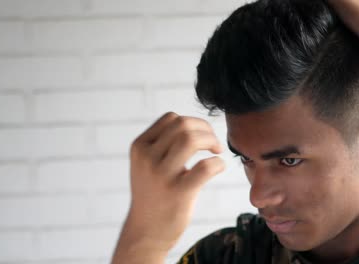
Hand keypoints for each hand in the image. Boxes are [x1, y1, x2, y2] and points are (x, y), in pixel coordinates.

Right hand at [128, 112, 224, 252]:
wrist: (145, 232)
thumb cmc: (153, 194)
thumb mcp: (147, 164)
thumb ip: (163, 143)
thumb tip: (195, 126)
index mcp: (140, 147)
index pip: (171, 118)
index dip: (193, 123)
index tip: (203, 136)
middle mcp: (147, 158)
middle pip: (183, 125)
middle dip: (205, 130)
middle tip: (214, 144)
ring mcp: (161, 175)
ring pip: (192, 140)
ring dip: (212, 141)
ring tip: (217, 152)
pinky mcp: (178, 193)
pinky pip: (205, 166)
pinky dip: (218, 163)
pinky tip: (218, 168)